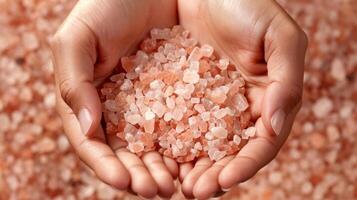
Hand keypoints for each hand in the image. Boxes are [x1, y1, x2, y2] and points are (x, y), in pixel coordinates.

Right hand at [51, 0, 177, 197]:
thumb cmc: (106, 7)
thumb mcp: (77, 39)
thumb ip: (74, 83)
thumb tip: (88, 129)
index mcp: (88, 102)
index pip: (92, 143)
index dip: (105, 166)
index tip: (123, 181)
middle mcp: (118, 110)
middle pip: (126, 152)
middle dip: (139, 175)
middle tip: (157, 191)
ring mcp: (147, 105)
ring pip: (154, 145)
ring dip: (163, 168)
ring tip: (176, 184)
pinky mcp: (175, 95)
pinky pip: (181, 124)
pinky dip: (186, 144)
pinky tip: (196, 157)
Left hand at [177, 0, 307, 198]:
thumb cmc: (249, 6)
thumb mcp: (280, 38)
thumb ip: (286, 81)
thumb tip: (275, 126)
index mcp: (266, 100)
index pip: (261, 143)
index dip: (246, 164)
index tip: (225, 181)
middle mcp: (237, 108)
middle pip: (228, 151)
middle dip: (213, 174)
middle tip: (194, 191)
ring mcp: (208, 103)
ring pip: (201, 143)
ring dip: (189, 167)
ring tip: (173, 184)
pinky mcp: (181, 94)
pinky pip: (174, 122)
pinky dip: (168, 142)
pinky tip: (157, 155)